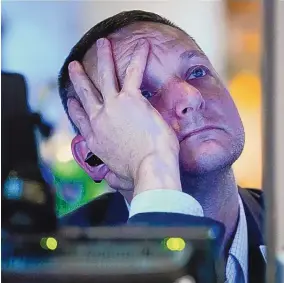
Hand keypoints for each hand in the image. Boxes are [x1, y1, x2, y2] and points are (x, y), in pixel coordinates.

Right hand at [67, 38, 180, 193]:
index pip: (82, 121)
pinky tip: (143, 45)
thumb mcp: (120, 180)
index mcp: (96, 142)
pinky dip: (138, 58)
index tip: (72, 100)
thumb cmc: (139, 177)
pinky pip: (133, 73)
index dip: (75, 109)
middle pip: (87, 95)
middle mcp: (99, 121)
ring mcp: (113, 107)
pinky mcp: (131, 100)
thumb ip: (115, 177)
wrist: (149, 169)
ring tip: (102, 44)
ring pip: (105, 77)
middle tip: (75, 67)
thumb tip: (113, 181)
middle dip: (80, 79)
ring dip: (103, 58)